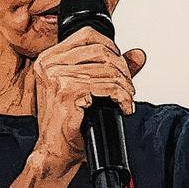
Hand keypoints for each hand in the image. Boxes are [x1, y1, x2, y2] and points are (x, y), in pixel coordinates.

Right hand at [29, 26, 145, 172]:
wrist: (54, 152)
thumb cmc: (67, 123)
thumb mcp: (89, 89)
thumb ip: (113, 68)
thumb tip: (138, 54)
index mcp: (49, 58)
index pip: (88, 35)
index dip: (111, 48)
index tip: (120, 67)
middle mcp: (50, 63)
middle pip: (102, 50)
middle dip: (123, 69)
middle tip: (127, 87)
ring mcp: (57, 77)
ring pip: (108, 69)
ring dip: (125, 86)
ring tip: (126, 99)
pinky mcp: (68, 92)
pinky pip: (108, 86)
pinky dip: (122, 97)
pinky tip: (123, 107)